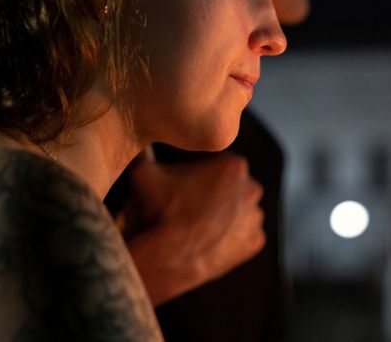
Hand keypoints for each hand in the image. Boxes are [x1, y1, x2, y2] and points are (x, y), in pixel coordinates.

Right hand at [120, 146, 264, 305]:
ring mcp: (256, 217)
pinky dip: (232, 238)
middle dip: (216, 193)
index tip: (184, 186)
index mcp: (234, 165)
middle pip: (233, 186)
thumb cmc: (159, 211)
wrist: (167, 257)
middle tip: (192, 206)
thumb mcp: (144, 171)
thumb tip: (134, 133)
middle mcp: (253, 188)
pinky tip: (212, 240)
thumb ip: (142, 150)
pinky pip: (245, 235)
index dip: (199, 174)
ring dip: (226, 215)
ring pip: (240, 210)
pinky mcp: (256, 241)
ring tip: (200, 224)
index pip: (217, 164)